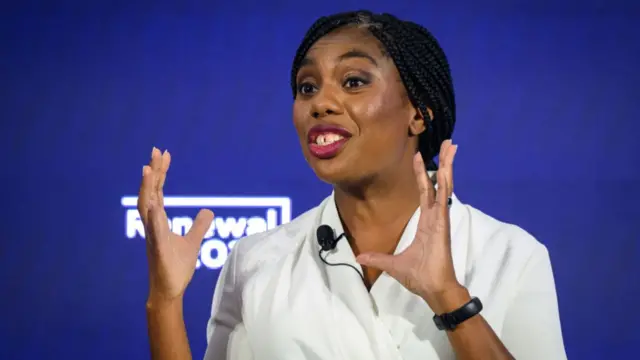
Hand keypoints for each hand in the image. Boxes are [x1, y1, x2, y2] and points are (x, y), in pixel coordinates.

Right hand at [138, 147, 213, 304]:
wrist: (169, 291)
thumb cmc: (176, 268)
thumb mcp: (192, 242)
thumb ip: (199, 225)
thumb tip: (208, 211)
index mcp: (159, 222)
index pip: (158, 191)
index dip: (160, 173)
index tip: (163, 154)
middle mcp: (153, 226)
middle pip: (151, 193)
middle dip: (153, 171)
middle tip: (156, 150)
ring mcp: (153, 237)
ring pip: (147, 208)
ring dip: (147, 189)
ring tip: (148, 169)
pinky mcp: (158, 251)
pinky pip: (155, 233)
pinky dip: (154, 219)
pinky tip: (155, 206)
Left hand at [356, 140, 467, 312]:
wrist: (433, 288)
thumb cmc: (419, 277)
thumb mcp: (392, 265)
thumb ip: (378, 258)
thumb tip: (360, 258)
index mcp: (426, 222)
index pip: (425, 192)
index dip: (423, 175)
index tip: (422, 157)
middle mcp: (435, 216)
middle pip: (438, 183)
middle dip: (442, 162)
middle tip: (447, 143)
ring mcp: (440, 217)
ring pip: (443, 185)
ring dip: (447, 165)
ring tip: (450, 146)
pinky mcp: (442, 222)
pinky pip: (443, 197)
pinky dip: (445, 182)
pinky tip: (446, 167)